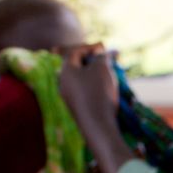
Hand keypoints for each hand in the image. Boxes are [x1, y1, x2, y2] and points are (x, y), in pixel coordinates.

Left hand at [61, 43, 136, 172]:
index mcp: (65, 71)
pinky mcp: (76, 108)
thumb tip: (104, 52)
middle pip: (76, 65)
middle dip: (91, 60)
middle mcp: (63, 83)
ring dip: (94, 73)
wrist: (98, 126)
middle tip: (106, 59)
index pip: (75, 51)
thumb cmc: (98, 93)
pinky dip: (94, 85)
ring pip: (80, 79)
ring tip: (109, 74)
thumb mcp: (102, 69)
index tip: (105, 47)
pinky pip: (84, 91)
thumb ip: (102, 57)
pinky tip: (106, 89)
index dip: (90, 47)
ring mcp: (68, 97)